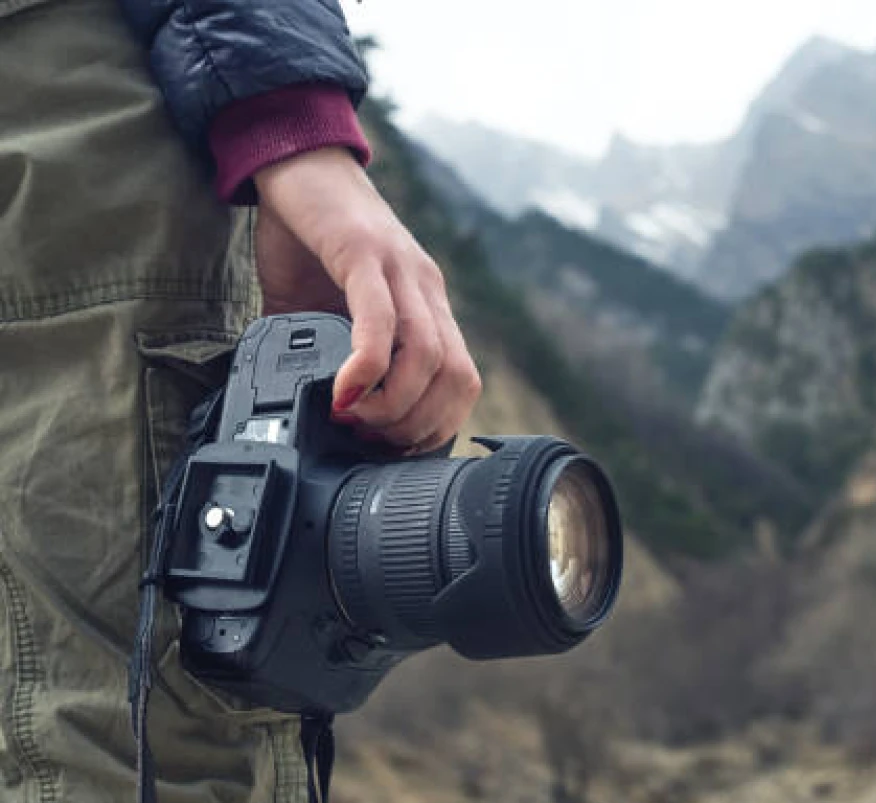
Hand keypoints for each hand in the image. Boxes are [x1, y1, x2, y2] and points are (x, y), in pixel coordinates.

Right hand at [254, 148, 480, 451]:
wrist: (293, 160)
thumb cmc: (309, 237)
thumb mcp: (323, 311)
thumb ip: (330, 356)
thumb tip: (308, 413)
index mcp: (426, 306)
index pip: (462, 381)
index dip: (437, 426)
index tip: (393, 448)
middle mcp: (425, 290)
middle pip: (456, 378)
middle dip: (416, 426)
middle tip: (369, 440)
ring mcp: (401, 269)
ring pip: (429, 357)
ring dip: (394, 405)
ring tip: (353, 419)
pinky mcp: (366, 252)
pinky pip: (382, 320)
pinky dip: (367, 368)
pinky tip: (343, 391)